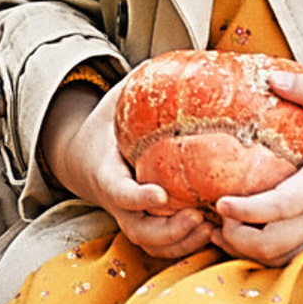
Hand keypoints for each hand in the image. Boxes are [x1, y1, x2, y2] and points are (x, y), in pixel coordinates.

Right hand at [37, 80, 215, 259]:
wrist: (85, 155)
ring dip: (182, 244)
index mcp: (106, 172)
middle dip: (170, 232)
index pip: (119, 191)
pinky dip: (187, 246)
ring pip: (153, 244)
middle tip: (199, 218)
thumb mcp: (119, 100)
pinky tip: (217, 232)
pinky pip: (165, 246)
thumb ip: (145, 83)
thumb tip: (192, 57)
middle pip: (139, 230)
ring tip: (212, 228)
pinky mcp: (147, 226)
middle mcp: (118, 202)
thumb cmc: (110, 125)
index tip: (161, 195)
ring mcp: (132, 218)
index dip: (138, 197)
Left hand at [211, 70, 302, 264]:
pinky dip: (272, 250)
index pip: (283, 206)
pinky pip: (300, 252)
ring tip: (222, 232)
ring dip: (252, 251)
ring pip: (287, 255)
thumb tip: (271, 78)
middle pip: (277, 246)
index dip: (249, 211)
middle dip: (239, 241)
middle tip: (210, 223)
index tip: (221, 203)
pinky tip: (253, 232)